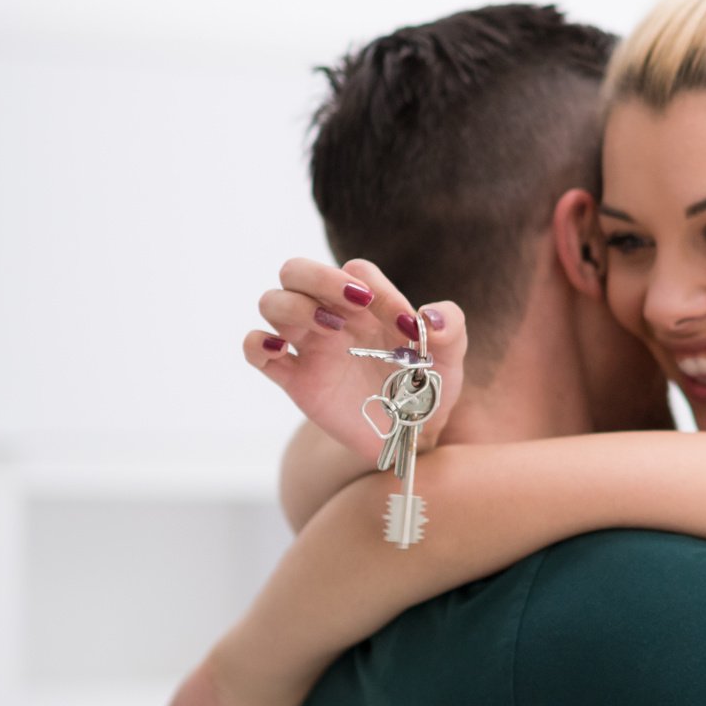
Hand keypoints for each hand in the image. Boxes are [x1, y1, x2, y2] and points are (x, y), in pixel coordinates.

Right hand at [243, 257, 469, 462]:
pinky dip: (257, 344)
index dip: (376, 287)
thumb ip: (451, 328)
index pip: (356, 272)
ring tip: (329, 330)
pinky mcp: (293, 378)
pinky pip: (254, 350)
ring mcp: (308, 345)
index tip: (404, 323)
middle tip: (353, 305)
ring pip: (272, 302)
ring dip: (292, 307)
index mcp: (369, 305)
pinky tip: (280, 351)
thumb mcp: (451, 358)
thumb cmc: (428, 386)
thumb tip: (429, 318)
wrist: (411, 434)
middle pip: (296, 271)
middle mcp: (333, 316)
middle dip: (318, 277)